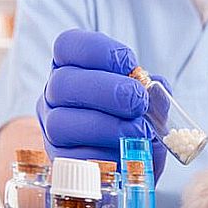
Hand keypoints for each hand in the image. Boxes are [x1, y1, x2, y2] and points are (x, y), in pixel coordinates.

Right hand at [36, 29, 167, 181]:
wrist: (134, 161)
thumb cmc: (137, 122)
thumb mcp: (150, 102)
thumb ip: (154, 94)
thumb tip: (155, 91)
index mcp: (73, 68)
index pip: (68, 46)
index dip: (98, 50)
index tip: (130, 63)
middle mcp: (55, 95)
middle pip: (63, 83)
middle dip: (108, 91)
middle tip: (139, 102)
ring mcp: (52, 129)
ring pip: (62, 123)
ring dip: (108, 126)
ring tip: (139, 131)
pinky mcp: (60, 161)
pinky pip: (73, 158)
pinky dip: (106, 154)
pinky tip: (128, 152)